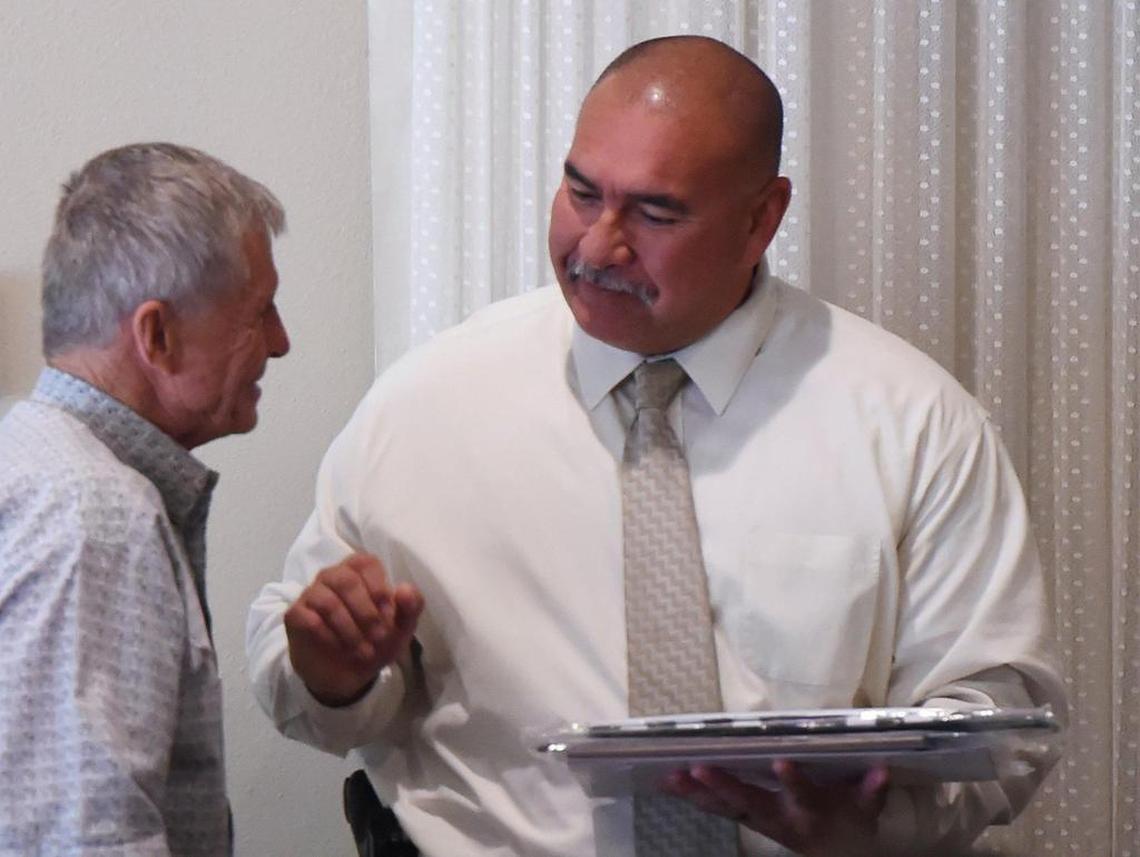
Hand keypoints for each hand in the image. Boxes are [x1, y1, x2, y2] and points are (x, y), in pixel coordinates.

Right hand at [284, 552, 423, 706]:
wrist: (349, 675)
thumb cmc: (376, 640)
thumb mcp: (402, 628)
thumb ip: (410, 607)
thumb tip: (405, 589)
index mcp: (359, 571)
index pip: (366, 563)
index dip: (379, 589)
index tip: (388, 616)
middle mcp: (333, 576)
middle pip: (346, 580)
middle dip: (366, 612)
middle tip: (378, 637)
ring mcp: (311, 594)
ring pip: (327, 600)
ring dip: (349, 629)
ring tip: (363, 650)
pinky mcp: (295, 616)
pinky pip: (308, 619)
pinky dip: (328, 636)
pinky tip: (340, 648)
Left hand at [662, 761, 888, 856]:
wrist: (837, 853)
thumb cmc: (851, 820)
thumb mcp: (867, 808)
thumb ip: (872, 791)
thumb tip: (881, 771)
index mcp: (810, 810)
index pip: (803, 794)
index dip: (793, 781)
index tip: (782, 762)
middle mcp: (780, 818)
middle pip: (751, 803)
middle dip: (725, 787)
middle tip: (699, 769)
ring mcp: (759, 821)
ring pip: (726, 808)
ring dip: (698, 794)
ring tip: (672, 776)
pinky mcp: (745, 819)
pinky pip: (715, 809)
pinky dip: (692, 797)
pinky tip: (667, 783)